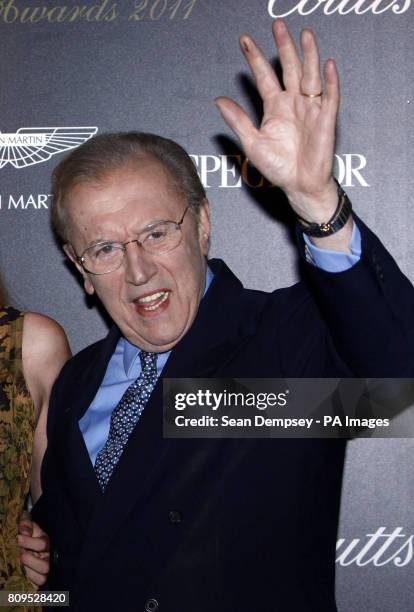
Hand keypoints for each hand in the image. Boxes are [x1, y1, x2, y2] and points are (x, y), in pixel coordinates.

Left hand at [18, 512, 49, 588]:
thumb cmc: (27, 533)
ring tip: (19, 566)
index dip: (29, 542)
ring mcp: (43, 571)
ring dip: (28, 573)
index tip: (18, 538)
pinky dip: (28, 583)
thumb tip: (23, 532)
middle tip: (20, 555)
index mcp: (46, 543)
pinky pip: (35, 587)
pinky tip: (20, 575)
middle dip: (31, 561)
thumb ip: (26, 524)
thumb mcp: (27, 525)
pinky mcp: (37, 581)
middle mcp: (47, 558)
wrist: (25, 542)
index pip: (43, 544)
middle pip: (45, 566)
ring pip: (41, 578)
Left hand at [215, 19, 339, 224]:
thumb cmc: (278, 167)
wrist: (298, 185)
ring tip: (304, 34)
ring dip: (308, 55)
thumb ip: (237, 121)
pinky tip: (328, 65)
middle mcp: (293, 103)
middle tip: (277, 25)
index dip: (255, 59)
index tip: (244, 40)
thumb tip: (219, 100)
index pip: (264, 77)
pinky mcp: (325, 119)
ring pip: (310, 76)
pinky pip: (329, 96)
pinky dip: (330, 81)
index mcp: (274, 108)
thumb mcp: (252, 143)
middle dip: (283, 47)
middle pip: (289, 68)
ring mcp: (310, 109)